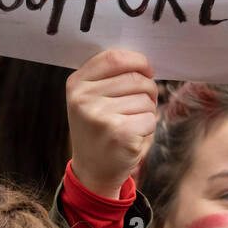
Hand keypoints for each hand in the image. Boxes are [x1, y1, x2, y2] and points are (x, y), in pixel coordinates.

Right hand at [66, 49, 157, 198]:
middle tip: (141, 104)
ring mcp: (100, 116)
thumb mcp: (91, 99)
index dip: (138, 61)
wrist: (93, 171)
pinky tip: (133, 136)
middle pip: (136, 78)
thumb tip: (143, 63)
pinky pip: (150, 118)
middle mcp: (84, 98)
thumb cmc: (99, 129)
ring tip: (130, 123)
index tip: (148, 70)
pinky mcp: (119, 134)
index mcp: (76, 84)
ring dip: (147, 110)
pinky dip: (148, 127)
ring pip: (146, 99)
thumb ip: (109, 77)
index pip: (114, 57)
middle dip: (148, 89)